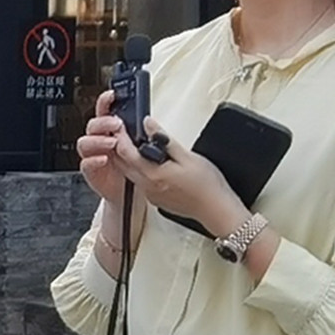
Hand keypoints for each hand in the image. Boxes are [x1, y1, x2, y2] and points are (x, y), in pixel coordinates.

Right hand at [76, 90, 132, 203]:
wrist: (131, 190)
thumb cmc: (135, 165)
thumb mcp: (141, 145)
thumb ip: (140, 132)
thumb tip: (147, 120)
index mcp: (110, 129)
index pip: (104, 110)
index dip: (105, 101)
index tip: (112, 95)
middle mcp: (99, 139)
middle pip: (92, 125)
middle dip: (104, 122)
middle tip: (117, 124)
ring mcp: (93, 154)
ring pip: (85, 142)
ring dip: (98, 140)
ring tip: (113, 143)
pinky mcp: (91, 170)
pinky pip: (85, 162)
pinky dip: (94, 160)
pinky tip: (104, 159)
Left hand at [117, 122, 242, 236]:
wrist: (216, 210)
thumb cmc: (207, 185)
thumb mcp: (187, 156)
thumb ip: (164, 139)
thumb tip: (148, 125)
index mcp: (153, 174)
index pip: (125, 152)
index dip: (120, 136)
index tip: (121, 126)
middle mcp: (147, 186)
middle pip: (122, 164)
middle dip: (119, 147)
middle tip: (123, 132)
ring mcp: (150, 195)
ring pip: (129, 173)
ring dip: (127, 158)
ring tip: (133, 143)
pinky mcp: (155, 199)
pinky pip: (139, 181)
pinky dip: (137, 169)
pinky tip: (146, 161)